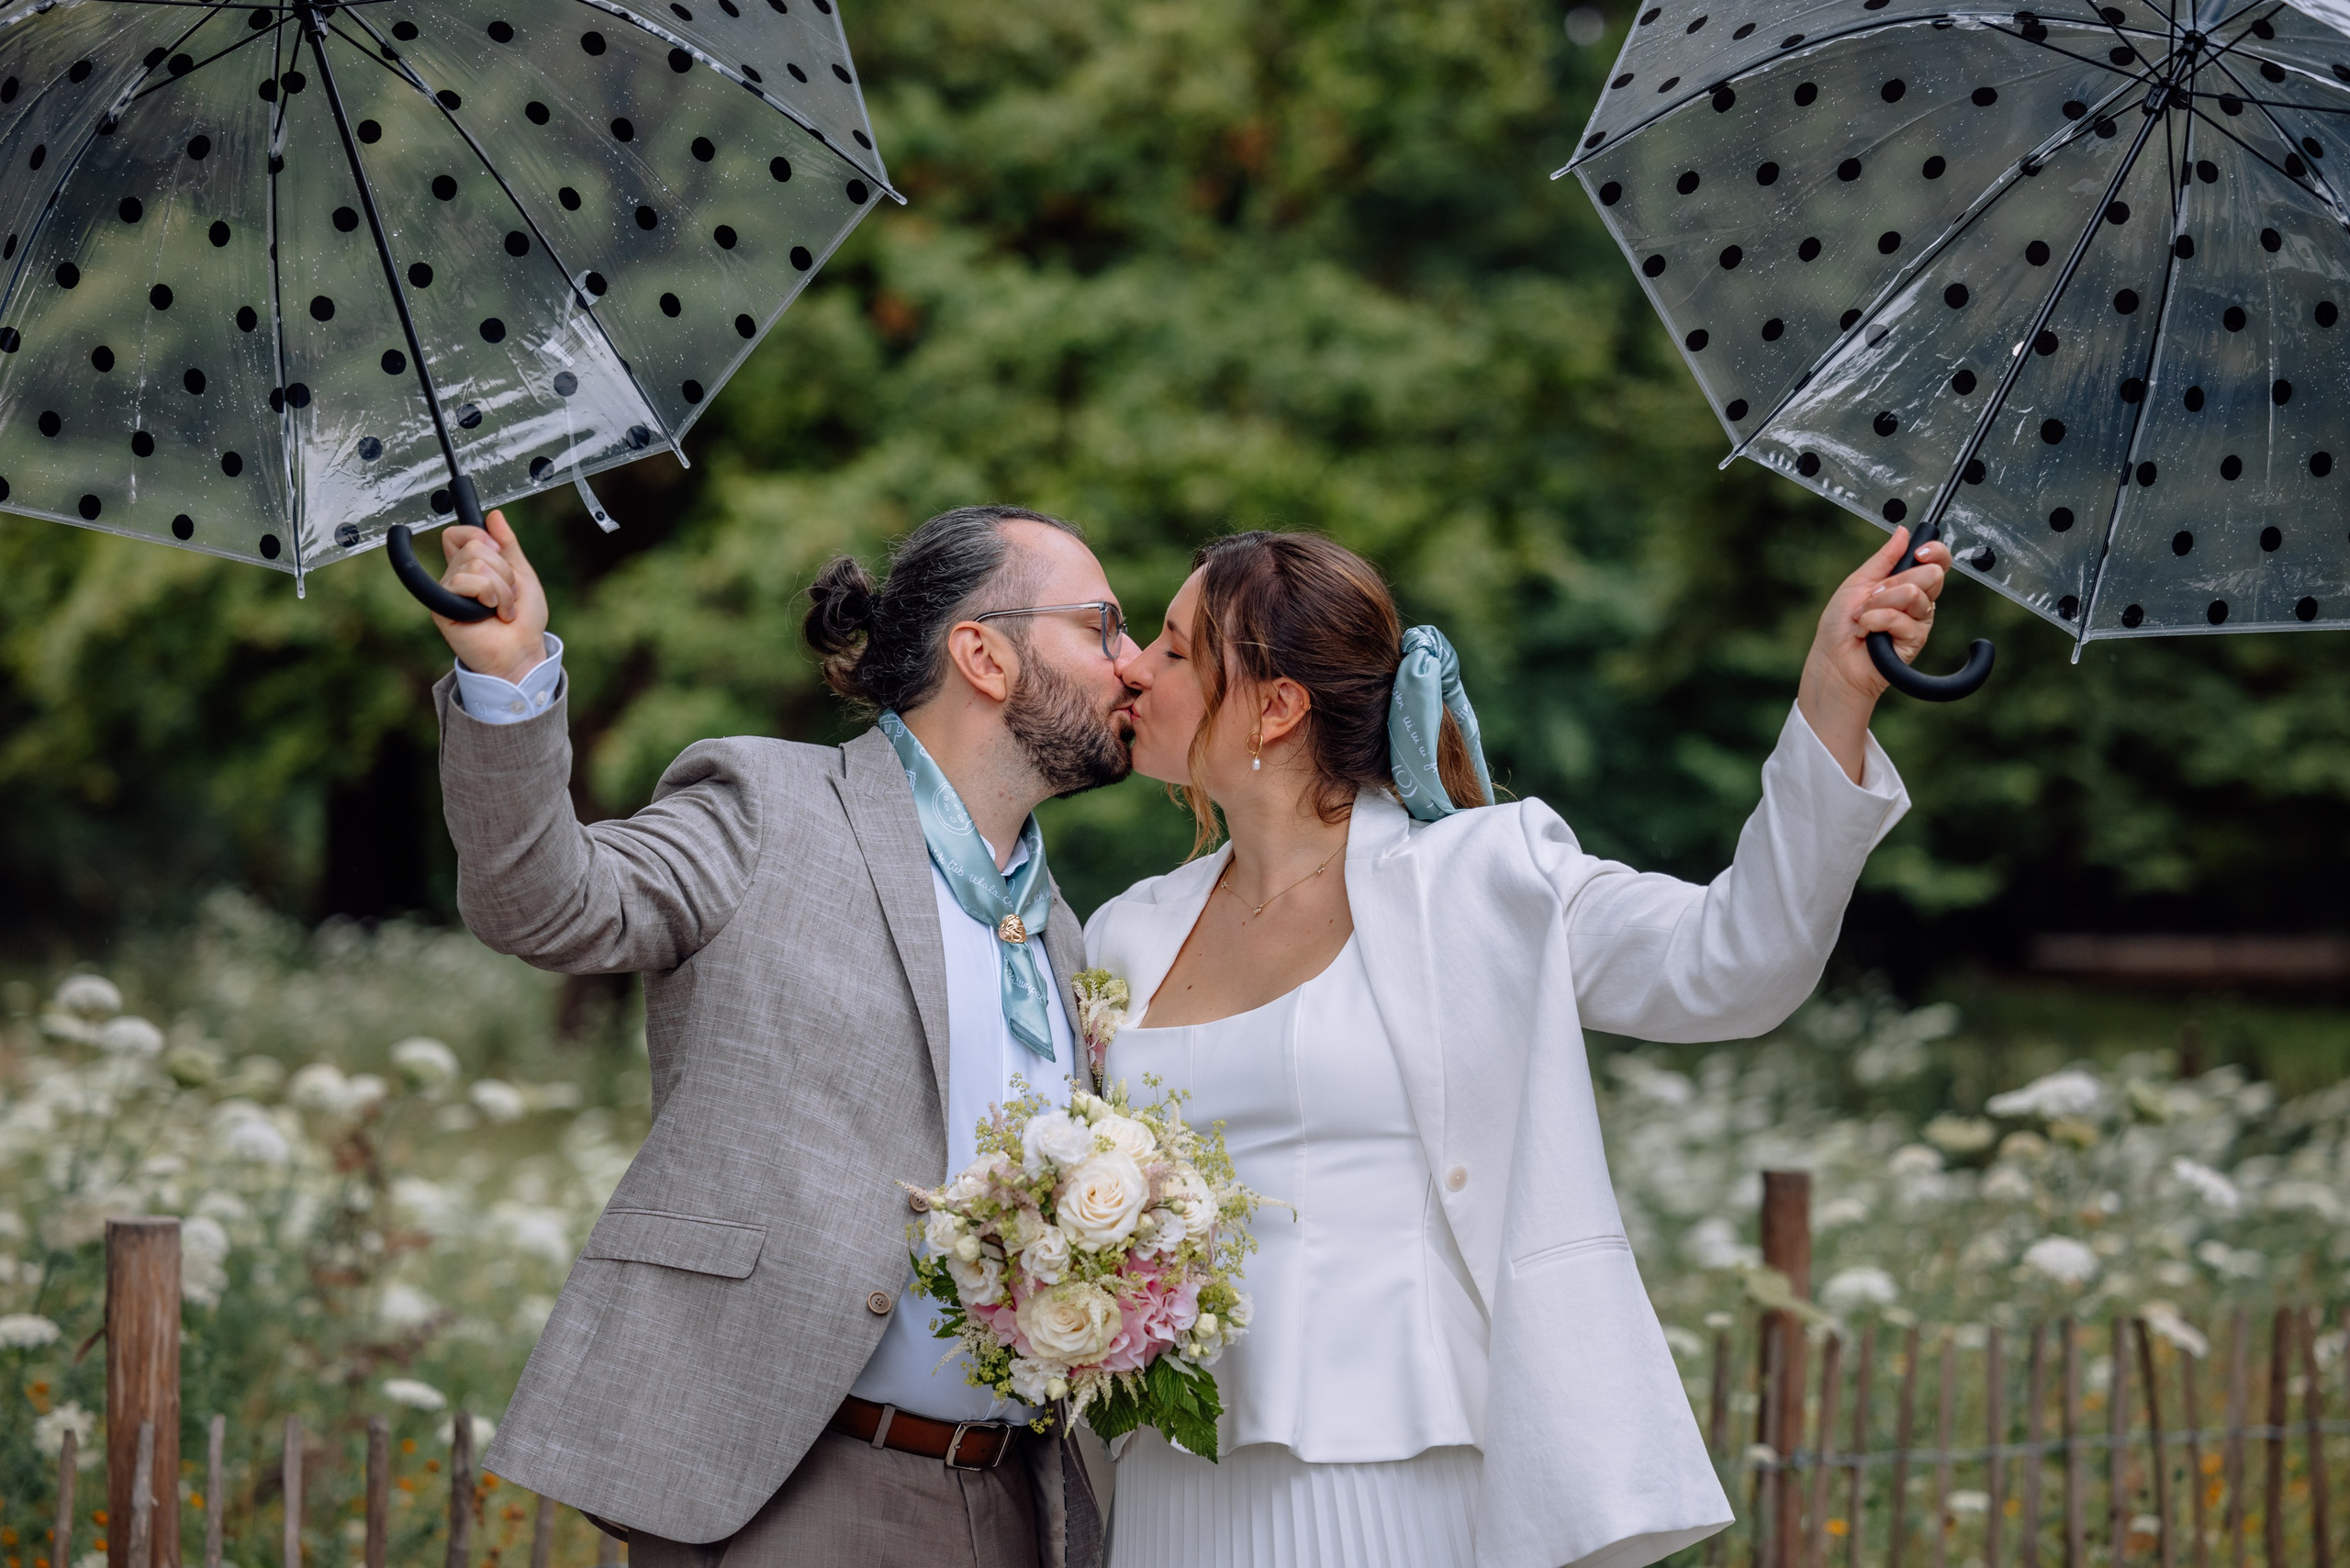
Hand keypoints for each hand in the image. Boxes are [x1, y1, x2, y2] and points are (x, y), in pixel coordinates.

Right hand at [432, 510, 549, 682]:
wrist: (524, 651)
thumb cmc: (524, 620)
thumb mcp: (522, 574)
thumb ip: (508, 544)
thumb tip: (494, 515)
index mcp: (471, 567)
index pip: (459, 533)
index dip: (479, 534)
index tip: (498, 550)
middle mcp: (455, 577)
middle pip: (473, 545)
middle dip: (503, 570)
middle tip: (507, 595)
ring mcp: (447, 592)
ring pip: (474, 563)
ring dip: (501, 588)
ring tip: (502, 609)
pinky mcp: (441, 607)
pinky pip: (463, 581)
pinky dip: (488, 594)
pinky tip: (489, 613)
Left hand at [1796, 528, 1950, 781]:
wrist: (1832, 660)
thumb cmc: (1840, 625)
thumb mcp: (1858, 582)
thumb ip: (1884, 558)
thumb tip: (1904, 532)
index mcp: (1907, 583)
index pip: (1937, 562)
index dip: (1935, 552)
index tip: (1919, 552)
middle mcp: (1918, 602)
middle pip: (1930, 575)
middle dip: (1892, 583)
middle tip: (1870, 598)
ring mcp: (1919, 622)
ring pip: (1913, 595)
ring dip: (1878, 603)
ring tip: (1863, 618)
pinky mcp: (1914, 642)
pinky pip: (1901, 620)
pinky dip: (1875, 622)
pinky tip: (1867, 633)